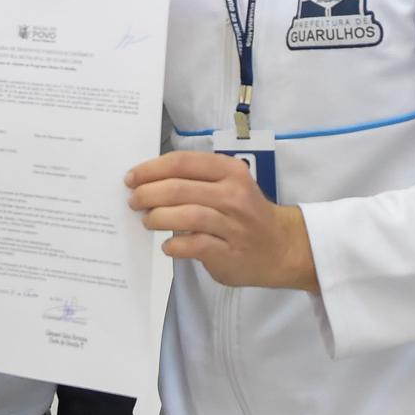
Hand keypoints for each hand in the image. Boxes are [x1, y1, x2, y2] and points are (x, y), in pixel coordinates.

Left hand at [127, 151, 317, 290]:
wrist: (282, 247)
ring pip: (186, 215)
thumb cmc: (246, 212)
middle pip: (179, 188)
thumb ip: (196, 179)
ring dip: (158, 218)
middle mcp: (233, 195)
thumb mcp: (230, 184)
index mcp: (230, 171)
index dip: (151, 169)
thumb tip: (148, 180)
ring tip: (148, 221)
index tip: (132, 178)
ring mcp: (233, 225)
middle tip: (134, 201)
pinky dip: (174, 245)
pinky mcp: (229, 252)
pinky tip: (168, 246)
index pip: (183, 162)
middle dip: (148, 194)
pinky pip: (194, 245)